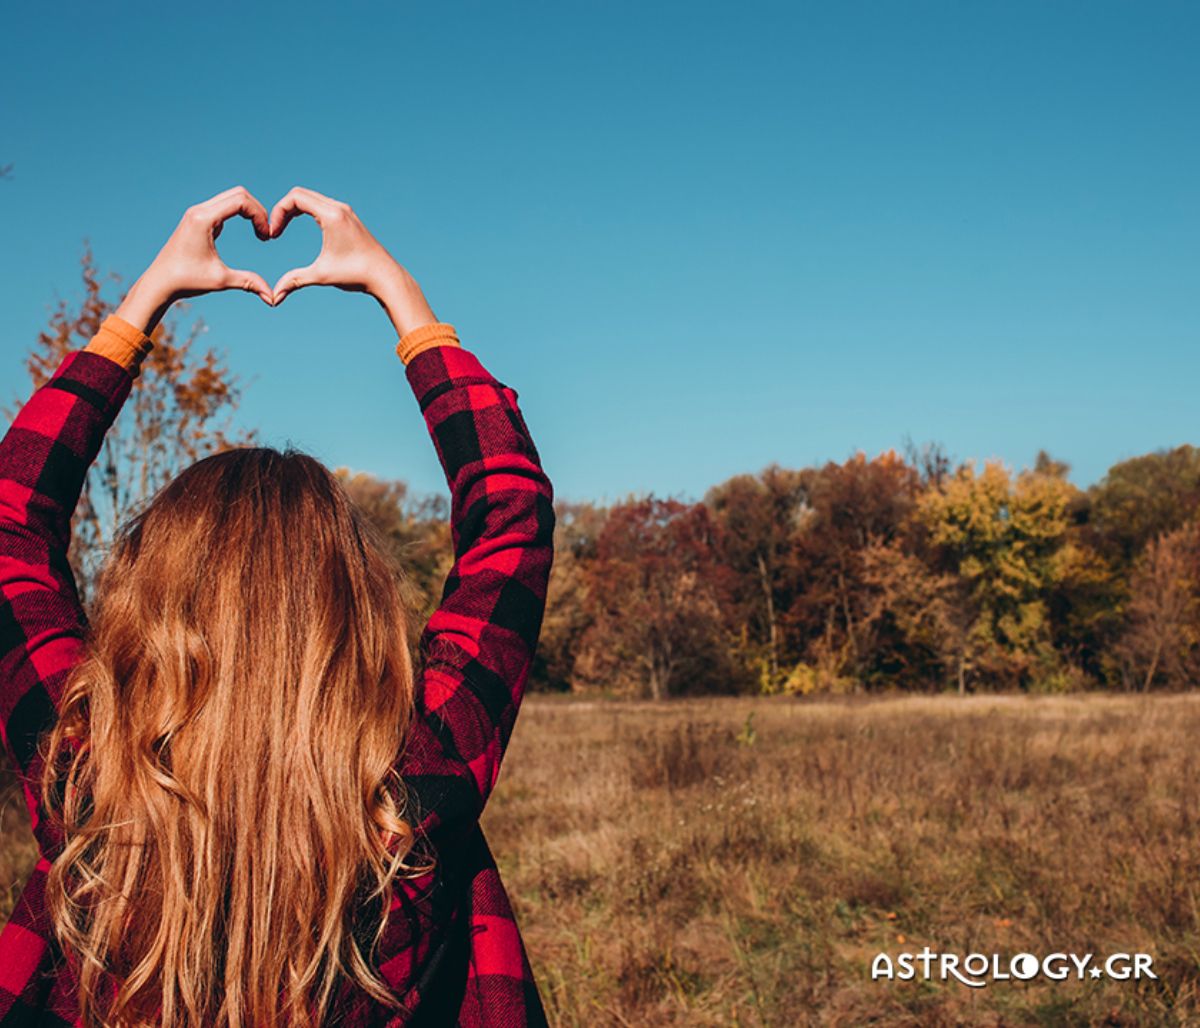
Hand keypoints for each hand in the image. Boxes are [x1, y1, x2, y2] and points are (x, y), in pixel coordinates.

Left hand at [115, 186, 273, 333]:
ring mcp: (197, 213)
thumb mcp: (221, 280)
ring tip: (260, 233)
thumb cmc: (186, 281)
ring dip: (250, 212)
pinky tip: (247, 231)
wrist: (160, 282)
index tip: (266, 237)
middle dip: (258, 211)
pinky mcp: (197, 220)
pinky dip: (240, 214)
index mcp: (203, 219)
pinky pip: (224, 207)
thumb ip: (248, 282)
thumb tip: (272, 298)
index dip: (260, 216)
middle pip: (238, 194)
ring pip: (231, 198)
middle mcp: (198, 211)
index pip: (240, 201)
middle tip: (267, 233)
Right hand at [269, 186, 436, 337]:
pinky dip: (307, 211)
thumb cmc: (356, 274)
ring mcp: (346, 212)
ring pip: (311, 198)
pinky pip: (322, 205)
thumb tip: (274, 298)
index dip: (278, 212)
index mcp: (332, 215)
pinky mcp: (349, 219)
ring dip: (294, 209)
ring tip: (282, 228)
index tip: (273, 234)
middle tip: (275, 231)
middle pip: (300, 194)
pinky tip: (301, 226)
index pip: (295, 198)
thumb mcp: (321, 276)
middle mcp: (339, 208)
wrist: (385, 277)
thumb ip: (295, 281)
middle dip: (283, 210)